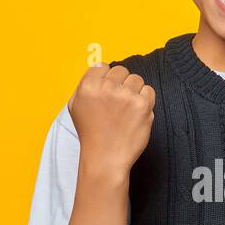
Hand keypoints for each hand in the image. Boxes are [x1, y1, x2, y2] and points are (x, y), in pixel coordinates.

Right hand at [68, 64, 155, 178]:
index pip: (102, 66)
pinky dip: (145, 100)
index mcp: (87, 86)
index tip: (106, 93)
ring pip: (136, 79)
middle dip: (120, 84)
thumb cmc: (91, 133)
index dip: (105, 79)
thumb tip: (100, 68)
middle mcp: (106, 88)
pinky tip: (135, 114)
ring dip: (134, 91)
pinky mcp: (142, 105)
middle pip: (121, 70)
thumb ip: (86, 85)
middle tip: (117, 104)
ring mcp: (126, 95)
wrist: (106, 158)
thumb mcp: (76, 106)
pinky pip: (149, 90)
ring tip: (126, 110)